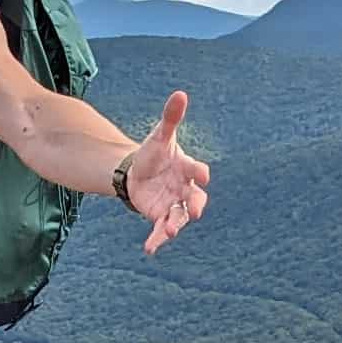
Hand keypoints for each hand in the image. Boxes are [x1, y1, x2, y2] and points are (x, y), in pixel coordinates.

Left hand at [124, 90, 210, 254]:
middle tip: (196, 211)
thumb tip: (180, 93)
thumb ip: (171, 118)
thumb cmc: (155, 152)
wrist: (138, 170)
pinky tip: (150, 249)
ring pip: (179, 217)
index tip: (203, 175)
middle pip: (195, 199)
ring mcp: (172, 204)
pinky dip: (157, 239)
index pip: (197, 171)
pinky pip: (161, 229)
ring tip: (170, 232)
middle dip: (196, 205)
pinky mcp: (159, 215)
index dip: (200, 172)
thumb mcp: (160, 135)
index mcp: (187, 168)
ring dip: (175, 225)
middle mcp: (184, 189)